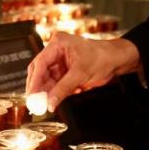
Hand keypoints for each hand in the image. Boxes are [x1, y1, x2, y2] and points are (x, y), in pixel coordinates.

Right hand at [26, 33, 140, 111]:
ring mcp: (60, 62)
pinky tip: (51, 101)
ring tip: (42, 105)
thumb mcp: (81, 73)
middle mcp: (56, 52)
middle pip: (40, 71)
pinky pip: (55, 84)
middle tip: (34, 102)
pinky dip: (53, 93)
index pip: (40, 63)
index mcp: (58, 44)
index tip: (32, 94)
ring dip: (45, 92)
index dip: (34, 80)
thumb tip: (50, 102)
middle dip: (37, 87)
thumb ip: (63, 88)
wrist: (116, 60)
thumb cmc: (102, 57)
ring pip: (46, 79)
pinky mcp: (65, 72)